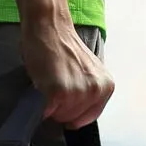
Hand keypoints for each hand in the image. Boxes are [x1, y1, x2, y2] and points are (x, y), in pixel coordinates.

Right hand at [21, 15, 113, 129]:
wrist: (49, 26)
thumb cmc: (63, 46)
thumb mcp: (87, 73)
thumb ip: (87, 92)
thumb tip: (75, 114)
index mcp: (106, 86)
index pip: (88, 117)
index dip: (72, 112)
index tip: (64, 102)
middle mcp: (96, 91)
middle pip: (72, 119)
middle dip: (60, 107)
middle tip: (53, 85)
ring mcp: (78, 92)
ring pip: (59, 117)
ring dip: (49, 105)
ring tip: (47, 82)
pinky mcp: (59, 92)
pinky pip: (46, 112)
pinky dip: (39, 104)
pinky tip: (41, 86)